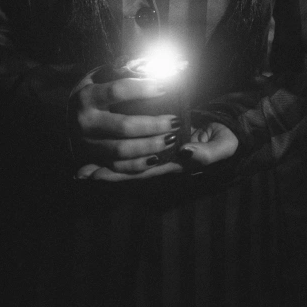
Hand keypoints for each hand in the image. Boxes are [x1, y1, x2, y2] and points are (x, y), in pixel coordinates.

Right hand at [73, 71, 181, 180]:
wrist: (63, 118)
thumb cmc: (92, 93)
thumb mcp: (99, 78)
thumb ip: (123, 72)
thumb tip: (156, 67)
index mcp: (88, 96)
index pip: (117, 91)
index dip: (142, 89)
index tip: (164, 87)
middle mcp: (86, 122)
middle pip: (124, 126)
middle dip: (153, 125)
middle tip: (174, 121)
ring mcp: (88, 143)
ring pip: (122, 150)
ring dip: (150, 146)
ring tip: (171, 139)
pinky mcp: (93, 159)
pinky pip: (118, 167)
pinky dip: (138, 165)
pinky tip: (156, 158)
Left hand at [76, 115, 238, 181]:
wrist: (226, 132)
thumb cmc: (223, 139)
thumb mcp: (223, 146)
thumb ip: (207, 152)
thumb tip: (185, 152)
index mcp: (174, 165)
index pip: (140, 171)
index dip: (117, 175)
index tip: (94, 175)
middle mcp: (163, 163)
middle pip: (129, 171)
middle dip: (105, 174)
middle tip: (81, 174)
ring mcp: (160, 154)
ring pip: (129, 164)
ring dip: (107, 166)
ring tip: (82, 169)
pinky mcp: (160, 143)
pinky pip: (135, 152)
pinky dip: (117, 154)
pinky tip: (99, 152)